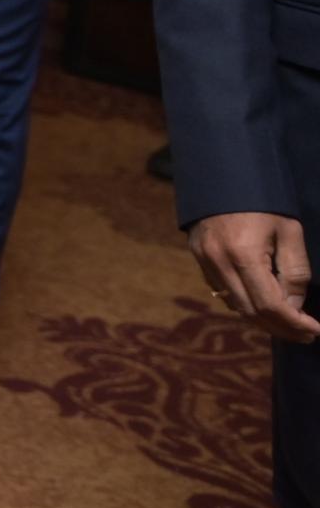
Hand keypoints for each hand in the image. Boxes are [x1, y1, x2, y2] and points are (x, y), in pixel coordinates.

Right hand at [190, 212, 319, 340]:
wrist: (224, 172)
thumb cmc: (265, 200)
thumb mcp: (290, 231)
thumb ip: (294, 271)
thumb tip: (294, 306)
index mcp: (243, 254)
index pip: (270, 305)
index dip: (294, 323)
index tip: (315, 330)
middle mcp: (218, 262)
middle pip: (251, 312)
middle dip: (281, 328)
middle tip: (306, 334)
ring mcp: (204, 261)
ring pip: (235, 306)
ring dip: (263, 320)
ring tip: (288, 324)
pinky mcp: (198, 257)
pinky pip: (223, 291)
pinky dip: (245, 304)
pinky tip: (263, 304)